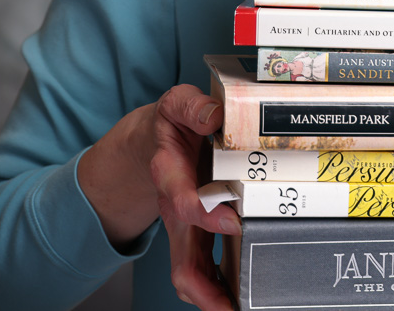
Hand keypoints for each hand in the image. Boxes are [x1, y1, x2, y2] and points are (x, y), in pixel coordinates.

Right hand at [77, 85, 240, 309]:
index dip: (204, 213)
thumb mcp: (177, 103)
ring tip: (241, 310)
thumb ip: (191, 107)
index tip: (232, 221)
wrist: (153, 142)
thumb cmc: (172, 124)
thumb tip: (213, 115)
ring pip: (188, 274)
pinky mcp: (195, 235)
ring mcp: (183, 228)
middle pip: (181, 260)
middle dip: (205, 288)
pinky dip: (217, 290)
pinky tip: (240, 299)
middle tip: (233, 305)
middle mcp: (174, 209)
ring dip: (212, 298)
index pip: (182, 200)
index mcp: (169, 174)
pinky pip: (201, 271)